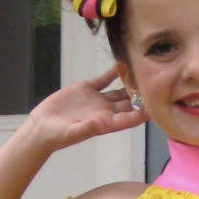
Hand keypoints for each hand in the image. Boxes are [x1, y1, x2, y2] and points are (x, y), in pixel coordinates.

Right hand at [28, 65, 145, 150]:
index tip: (157, 104)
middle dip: (142, 94)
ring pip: (120, 90)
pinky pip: (104, 80)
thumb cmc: (57, 136)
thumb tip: (103, 124)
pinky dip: (113, 72)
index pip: (130, 118)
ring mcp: (98, 100)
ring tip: (143, 70)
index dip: (143, 112)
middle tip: (155, 82)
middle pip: (130, 103)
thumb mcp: (72, 133)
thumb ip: (88, 128)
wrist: (41, 127)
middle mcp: (106, 112)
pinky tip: (122, 62)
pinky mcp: (87, 90)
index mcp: (106, 123)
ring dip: (130, 82)